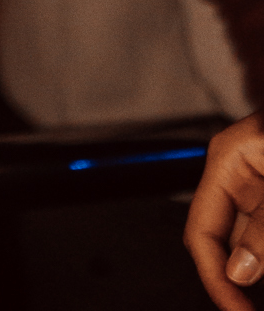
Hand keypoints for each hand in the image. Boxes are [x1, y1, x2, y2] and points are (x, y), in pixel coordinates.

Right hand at [185, 114, 263, 309]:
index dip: (214, 276)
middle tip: (249, 308)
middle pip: (224, 242)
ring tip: (257, 291)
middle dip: (239, 278)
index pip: (201, 231)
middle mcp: (237, 174)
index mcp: (226, 161)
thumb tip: (238, 271)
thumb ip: (261, 224)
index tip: (235, 309)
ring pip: (248, 243)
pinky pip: (261, 232)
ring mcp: (257, 185)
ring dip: (256, 268)